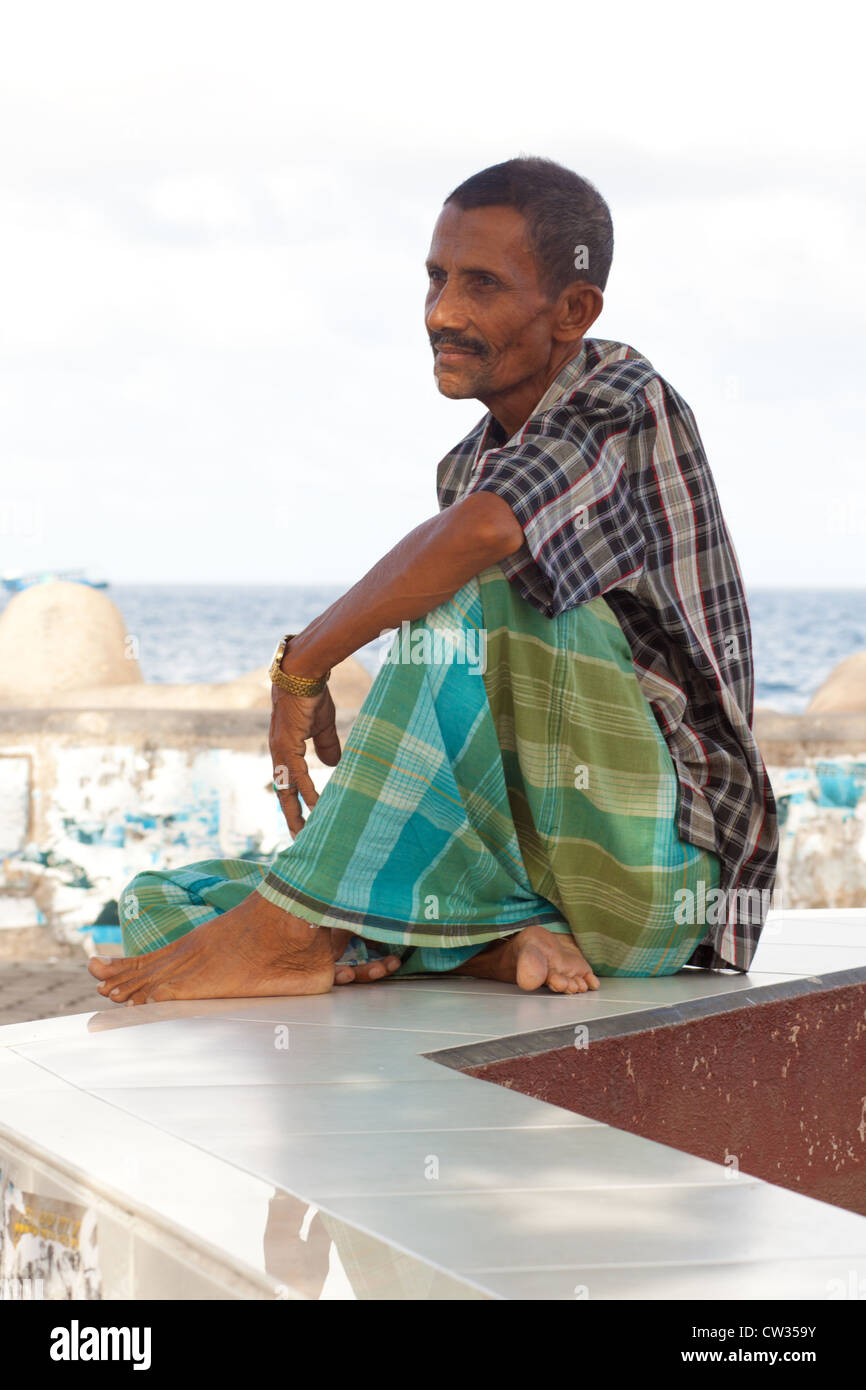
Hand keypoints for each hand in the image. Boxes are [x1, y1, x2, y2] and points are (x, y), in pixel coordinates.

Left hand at [268, 684, 341, 834]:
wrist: (304, 672)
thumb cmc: (312, 695)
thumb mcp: (323, 725)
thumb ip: (326, 746)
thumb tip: (332, 765)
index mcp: (286, 749)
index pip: (290, 782)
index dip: (295, 802)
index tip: (303, 821)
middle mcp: (280, 753)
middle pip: (285, 792)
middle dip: (292, 816)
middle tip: (300, 839)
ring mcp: (281, 750)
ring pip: (288, 788)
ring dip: (296, 811)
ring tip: (306, 832)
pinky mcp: (287, 744)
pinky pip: (297, 775)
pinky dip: (307, 792)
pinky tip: (316, 806)